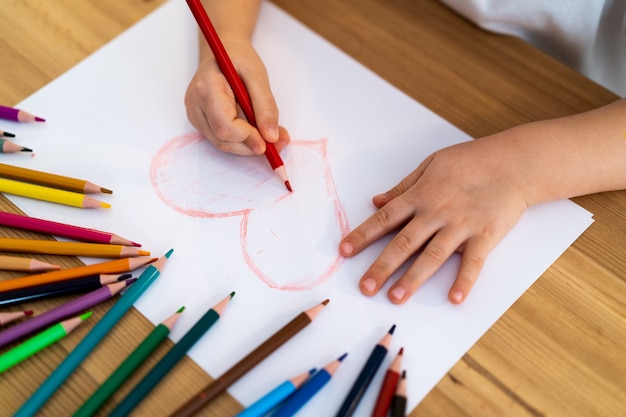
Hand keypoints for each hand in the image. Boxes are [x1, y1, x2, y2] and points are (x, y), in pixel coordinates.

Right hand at [185, 37, 289, 154]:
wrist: (222, 52)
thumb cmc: (238, 59)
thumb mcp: (257, 76)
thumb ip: (265, 107)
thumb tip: (271, 136)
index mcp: (206, 88)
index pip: (224, 125)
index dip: (247, 136)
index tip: (269, 140)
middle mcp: (196, 105)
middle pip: (222, 139)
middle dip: (251, 144)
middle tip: (277, 143)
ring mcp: (196, 115)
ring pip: (223, 143)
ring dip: (248, 146)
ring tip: (270, 137)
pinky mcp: (201, 122)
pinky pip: (222, 139)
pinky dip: (242, 141)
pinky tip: (256, 132)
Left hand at [339, 133, 532, 303]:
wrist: (515, 162)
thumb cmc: (472, 161)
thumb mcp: (431, 165)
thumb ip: (403, 187)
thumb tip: (376, 201)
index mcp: (421, 195)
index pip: (385, 219)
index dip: (362, 236)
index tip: (344, 252)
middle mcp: (437, 212)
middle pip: (404, 243)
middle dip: (382, 266)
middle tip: (365, 287)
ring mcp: (461, 225)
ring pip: (433, 256)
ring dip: (413, 278)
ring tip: (396, 298)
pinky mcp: (486, 235)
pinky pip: (473, 263)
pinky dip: (464, 281)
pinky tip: (454, 299)